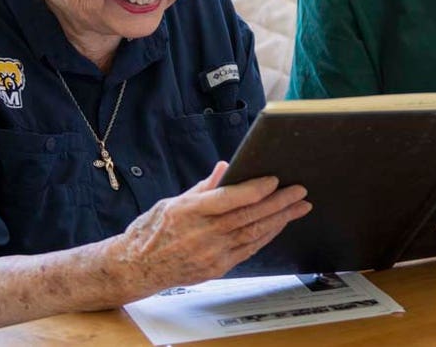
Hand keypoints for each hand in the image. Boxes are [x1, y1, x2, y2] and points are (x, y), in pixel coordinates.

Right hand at [109, 162, 311, 297]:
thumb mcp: (171, 202)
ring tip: (299, 207)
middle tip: (299, 192)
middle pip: (248, 216)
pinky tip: (279, 225)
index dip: (255, 189)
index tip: (275, 180)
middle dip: (278, 203)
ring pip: (253, 234)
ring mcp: (211, 254)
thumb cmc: (150, 231)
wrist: (135, 268)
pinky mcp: (217, 268)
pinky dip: (266, 236)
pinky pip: (248, 250)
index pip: (229, 199)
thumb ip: (202, 188)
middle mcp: (202, 235)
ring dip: (279, 219)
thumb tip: (225, 167)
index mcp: (189, 212)